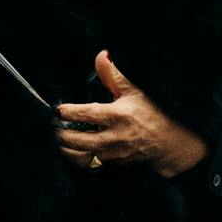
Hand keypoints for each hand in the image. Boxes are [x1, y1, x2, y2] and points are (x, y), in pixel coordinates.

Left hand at [53, 51, 207, 177]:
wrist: (168, 142)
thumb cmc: (150, 113)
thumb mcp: (133, 91)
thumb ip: (113, 75)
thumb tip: (102, 56)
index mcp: (119, 116)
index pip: (87, 114)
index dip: (69, 112)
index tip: (57, 110)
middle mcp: (115, 137)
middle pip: (80, 141)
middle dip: (62, 136)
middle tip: (54, 128)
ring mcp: (114, 153)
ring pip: (83, 158)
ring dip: (67, 151)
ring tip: (59, 142)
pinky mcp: (114, 164)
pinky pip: (91, 165)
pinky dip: (79, 159)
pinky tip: (72, 151)